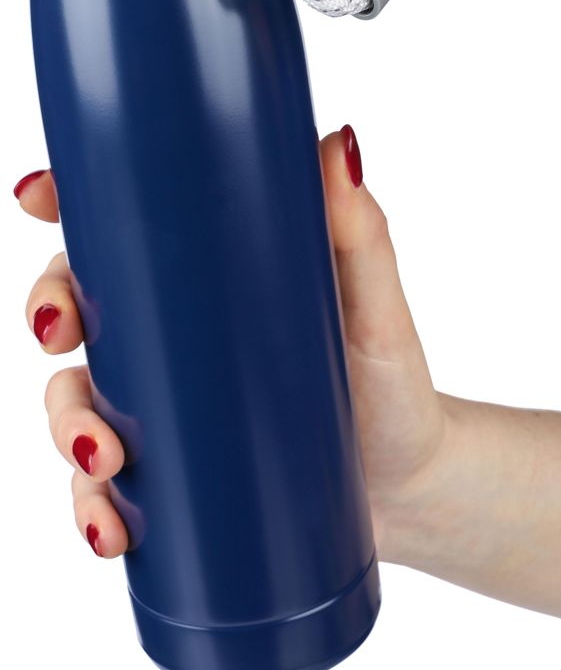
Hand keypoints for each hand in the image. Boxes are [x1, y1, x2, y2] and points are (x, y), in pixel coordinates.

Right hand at [15, 126, 446, 559]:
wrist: (410, 484)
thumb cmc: (391, 382)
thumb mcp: (374, 305)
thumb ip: (360, 230)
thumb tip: (340, 144)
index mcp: (212, 277)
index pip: (124, 228)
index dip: (67, 204)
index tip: (39, 195)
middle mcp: (176, 334)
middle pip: (77, 306)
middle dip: (48, 313)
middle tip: (61, 332)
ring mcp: (169, 404)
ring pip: (75, 399)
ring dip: (65, 425)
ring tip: (104, 456)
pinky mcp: (173, 472)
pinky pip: (103, 485)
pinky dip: (90, 506)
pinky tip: (109, 525)